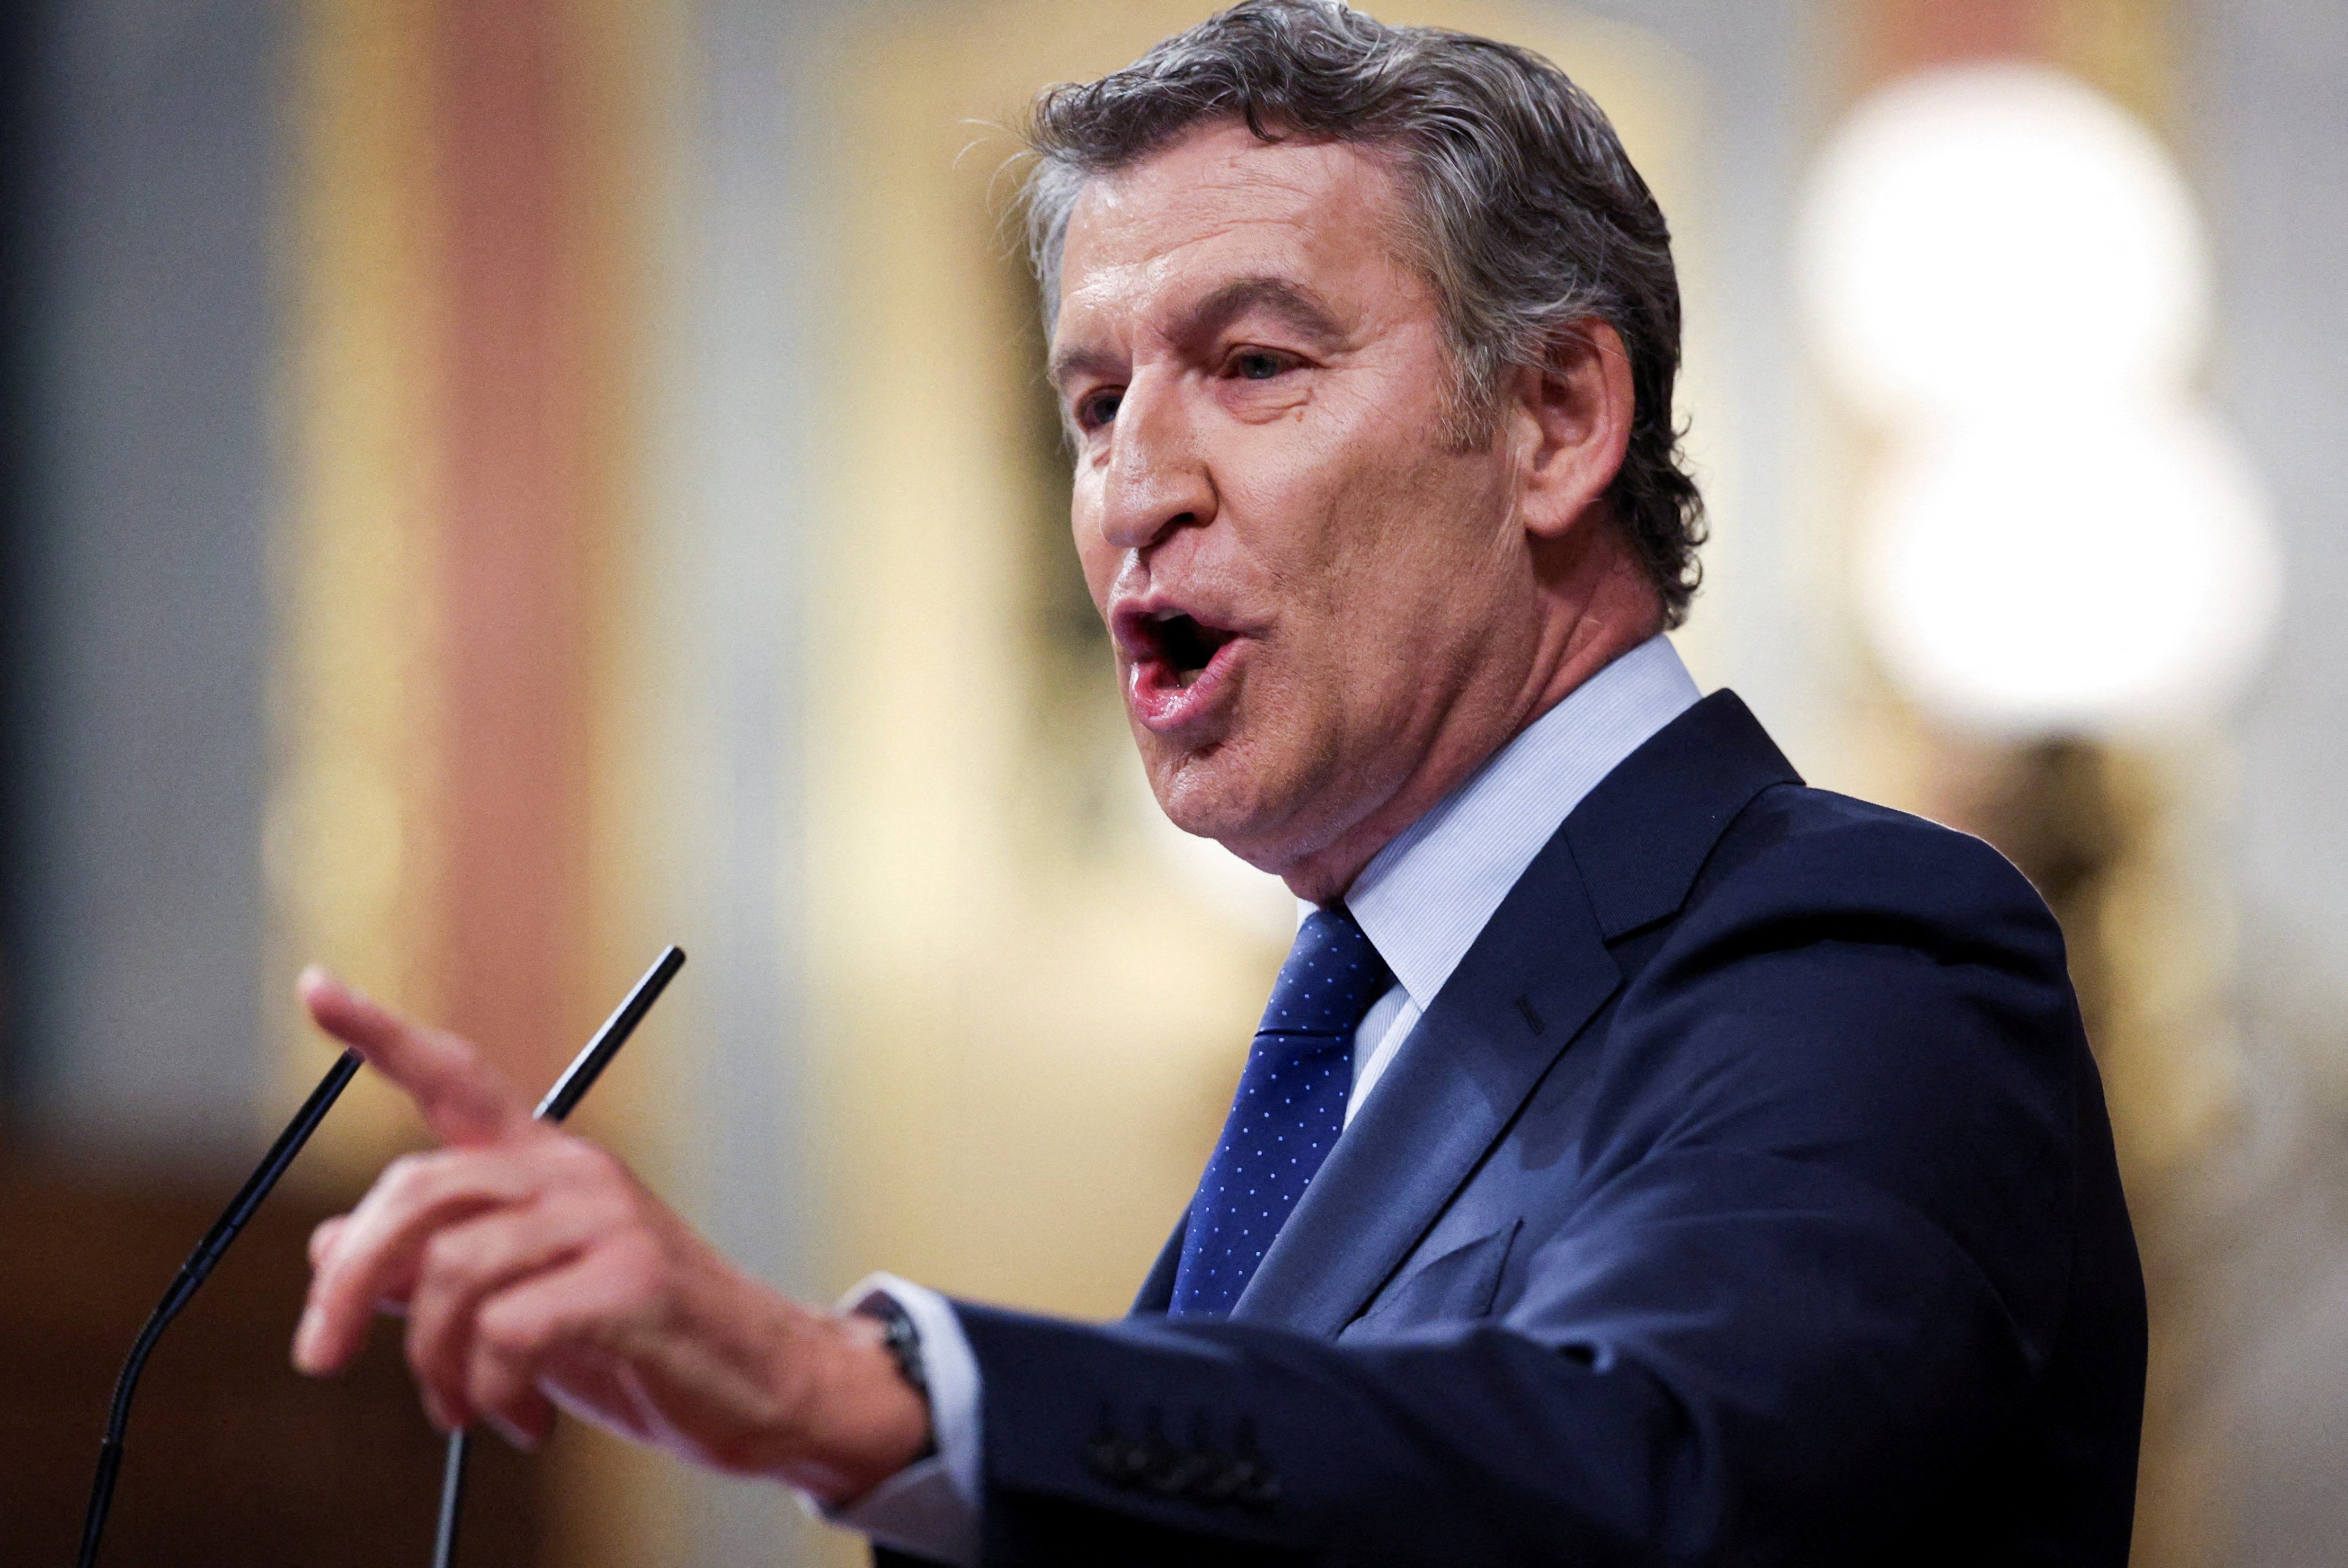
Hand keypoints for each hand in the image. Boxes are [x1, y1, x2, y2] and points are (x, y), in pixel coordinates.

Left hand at [290, 967, 929, 1503]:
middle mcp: (573, 1171)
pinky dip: (491, 1392)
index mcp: (545, 1163)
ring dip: (431, 1363)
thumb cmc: (639, 1342)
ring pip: (450, 1274)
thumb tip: (328, 1248)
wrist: (761, 1385)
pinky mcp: (633, 1279)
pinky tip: (520, 1421)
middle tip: (318, 1358)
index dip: (379, 1033)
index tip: (314, 987)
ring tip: (462, 1410)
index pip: (453, 1079)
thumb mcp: (518, 1304)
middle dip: (347, 1283)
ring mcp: (607, 1219)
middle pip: (417, 1192)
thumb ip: (429, 1270)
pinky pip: (507, 1332)